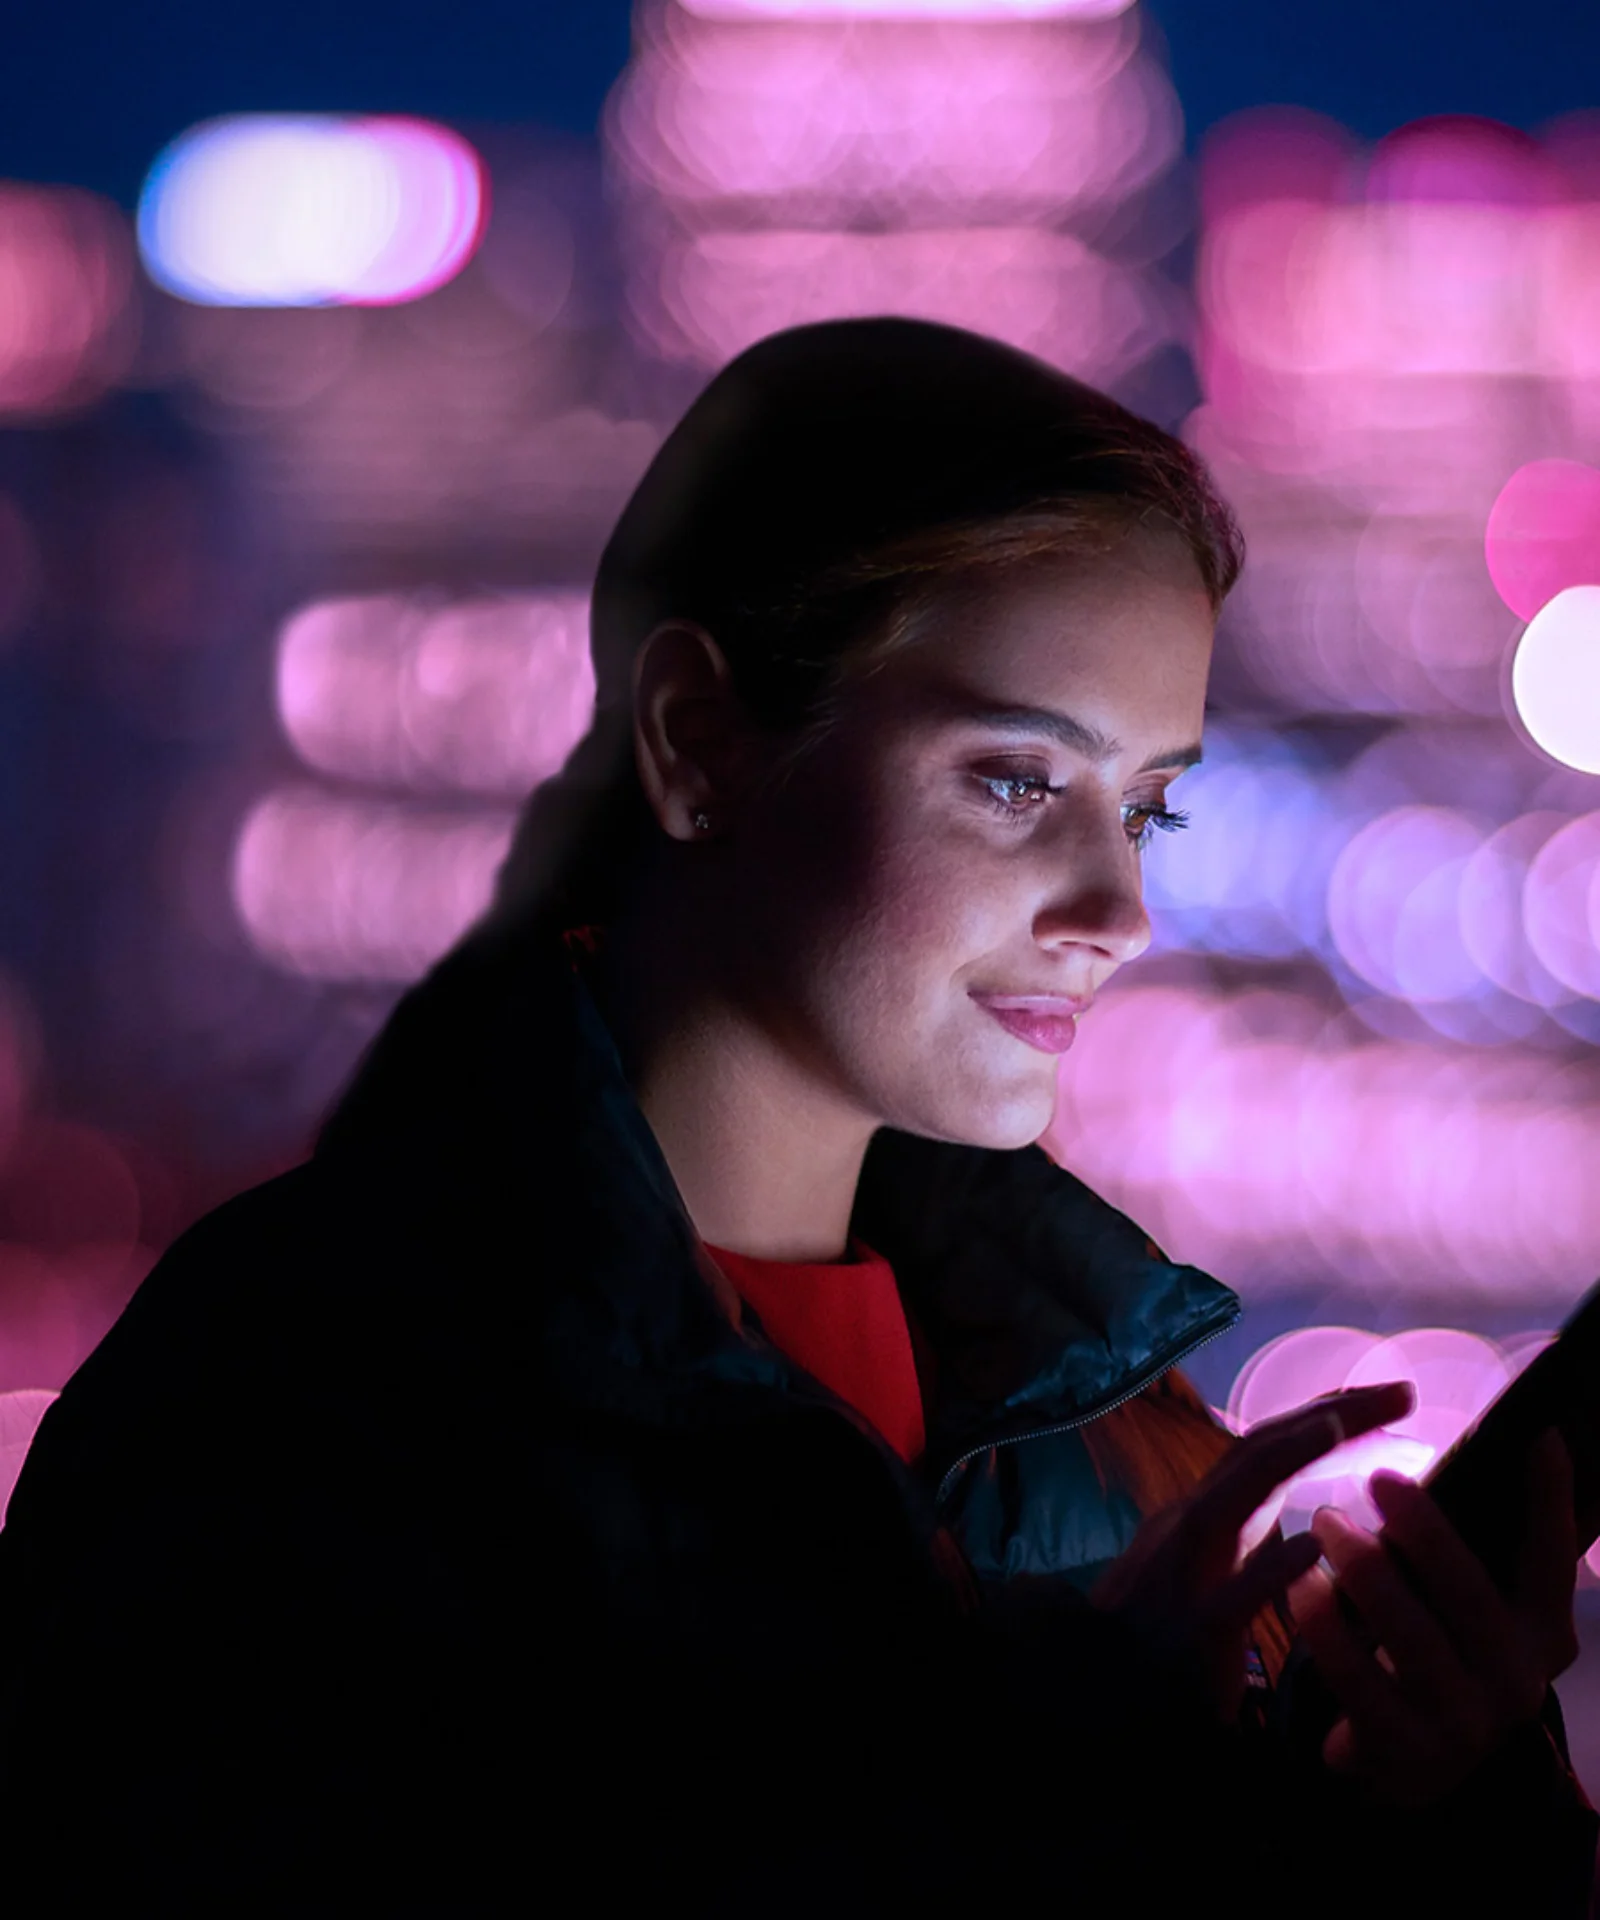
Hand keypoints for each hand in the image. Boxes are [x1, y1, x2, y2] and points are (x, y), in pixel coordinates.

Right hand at [1092, 1381, 1414, 1723]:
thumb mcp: (1207, 1572)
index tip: (1390, 1397)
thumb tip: (1315, 1524)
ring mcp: (1184, 1574)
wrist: (1101, 1692)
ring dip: (1283, 1458)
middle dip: (1328, 1415)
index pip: (1268, 1449)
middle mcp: (1190, 1527)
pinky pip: (1228, 1598)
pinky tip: (1309, 1551)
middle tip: (1400, 1392)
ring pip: (1230, 1502)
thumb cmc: (1161, 1637)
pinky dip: (1266, 1570)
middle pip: (1257, 1454)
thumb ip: (1249, 1540)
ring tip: (1340, 1426)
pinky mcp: (1188, 1633)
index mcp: (1203, 1514)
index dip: (1327, 1416)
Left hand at [1288, 1428, 1579, 1806]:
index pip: (1553, 1561)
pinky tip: (1301, 1584)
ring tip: (1325, 1521)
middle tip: (1379, 1477)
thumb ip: (1477, 1549)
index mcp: (1541, 1635)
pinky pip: (1358, 1679)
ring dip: (1365, 1571)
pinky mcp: (1404, 1749)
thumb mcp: (1471, 1608)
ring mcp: (1463, 1723)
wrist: (1410, 1760)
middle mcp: (1515, 1681)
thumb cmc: (1437, 1651)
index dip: (1552, 1501)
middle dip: (1426, 1532)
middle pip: (1472, 1595)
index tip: (1543, 1435)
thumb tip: (1492, 1448)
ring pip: (1412, 1637)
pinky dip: (1327, 1627)